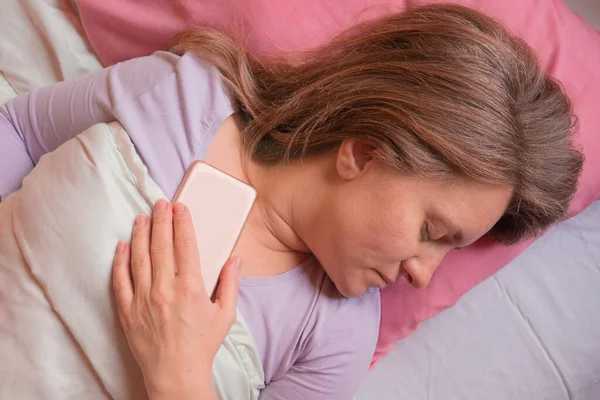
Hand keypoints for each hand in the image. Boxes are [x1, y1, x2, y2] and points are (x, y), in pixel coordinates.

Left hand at [112, 200, 240, 399]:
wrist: (176, 375)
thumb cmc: (202, 345)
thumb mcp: (225, 315)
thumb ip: (231, 284)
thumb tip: (236, 259)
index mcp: (191, 288)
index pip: (185, 246)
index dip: (182, 223)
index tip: (180, 207)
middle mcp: (165, 290)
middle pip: (161, 245)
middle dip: (161, 220)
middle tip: (160, 204)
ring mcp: (143, 299)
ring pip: (138, 257)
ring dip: (140, 234)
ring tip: (141, 217)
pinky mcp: (127, 310)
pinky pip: (120, 279)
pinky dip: (120, 260)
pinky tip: (122, 245)